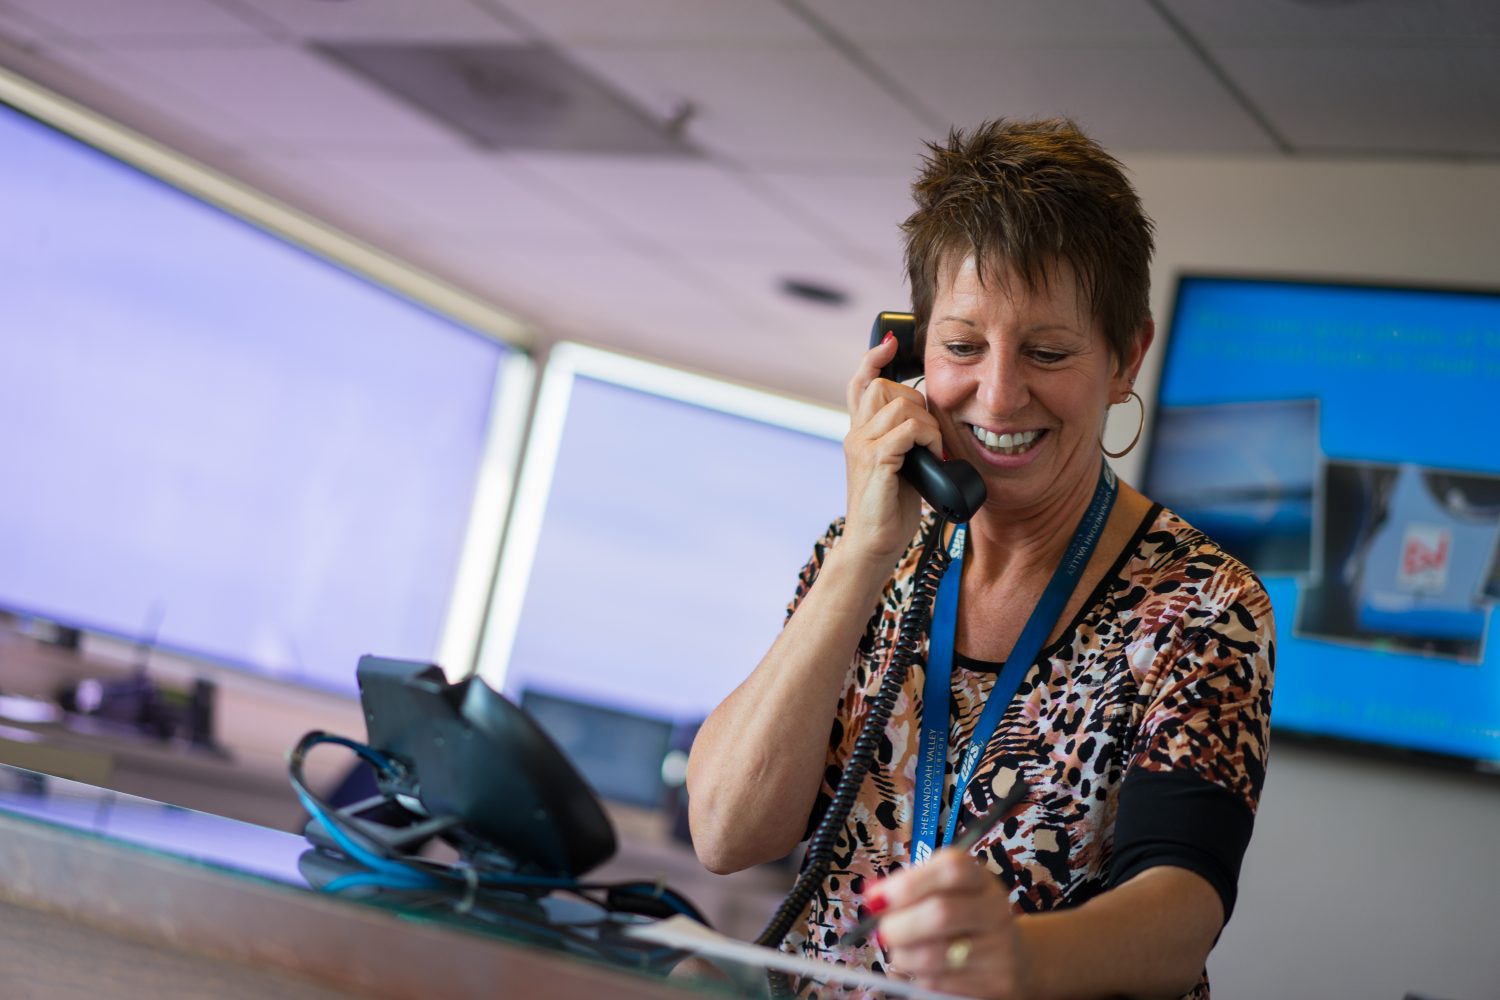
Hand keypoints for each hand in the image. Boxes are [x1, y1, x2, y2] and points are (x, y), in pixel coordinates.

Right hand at [842, 334, 942, 563]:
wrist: (872, 545)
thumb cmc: (889, 511)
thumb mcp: (899, 467)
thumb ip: (904, 442)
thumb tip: (928, 424)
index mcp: (860, 433)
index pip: (860, 383)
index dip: (873, 358)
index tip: (891, 343)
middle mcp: (856, 434)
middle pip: (883, 385)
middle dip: (916, 400)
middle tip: (929, 434)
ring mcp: (862, 446)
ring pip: (900, 404)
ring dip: (927, 423)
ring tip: (932, 449)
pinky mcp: (875, 461)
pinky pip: (906, 429)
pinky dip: (926, 437)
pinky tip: (931, 456)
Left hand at [866, 849, 1031, 999]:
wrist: (1015, 957)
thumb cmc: (965, 918)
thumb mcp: (944, 892)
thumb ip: (910, 889)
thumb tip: (873, 896)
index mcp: (981, 879)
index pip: (952, 868)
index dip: (909, 883)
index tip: (877, 898)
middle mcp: (995, 910)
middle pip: (941, 914)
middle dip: (898, 926)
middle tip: (882, 932)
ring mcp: (1000, 948)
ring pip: (935, 955)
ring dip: (904, 956)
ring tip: (900, 953)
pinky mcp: (996, 984)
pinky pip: (940, 982)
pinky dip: (920, 977)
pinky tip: (923, 969)